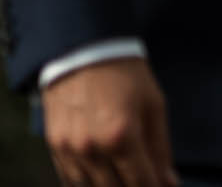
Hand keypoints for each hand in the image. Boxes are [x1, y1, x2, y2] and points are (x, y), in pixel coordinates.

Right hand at [42, 56, 177, 186]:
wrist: (83, 48)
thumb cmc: (125, 74)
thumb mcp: (154, 105)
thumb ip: (160, 148)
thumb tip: (168, 182)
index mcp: (121, 136)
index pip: (141, 183)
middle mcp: (91, 148)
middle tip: (146, 183)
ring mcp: (68, 149)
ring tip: (125, 181)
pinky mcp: (53, 146)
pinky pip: (69, 179)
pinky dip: (87, 184)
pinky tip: (101, 180)